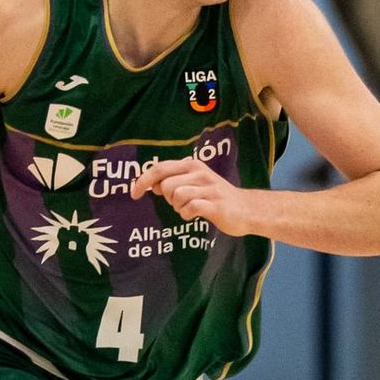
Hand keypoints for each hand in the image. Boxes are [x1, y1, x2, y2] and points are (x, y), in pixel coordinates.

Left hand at [130, 157, 251, 235]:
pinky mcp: (215, 204)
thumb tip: (150, 184)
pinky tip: (194, 214)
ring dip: (178, 207)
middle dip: (167, 198)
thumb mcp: (193, 183)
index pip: (159, 168)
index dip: (142, 181)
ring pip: (176, 196)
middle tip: (180, 203)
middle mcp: (200, 172)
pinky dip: (187, 214)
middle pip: (166, 185)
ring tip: (189, 208)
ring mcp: (208, 188)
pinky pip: (190, 208)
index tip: (134, 194)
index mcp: (192, 165)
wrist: (245, 209)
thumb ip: (173, 180)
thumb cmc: (215, 197)